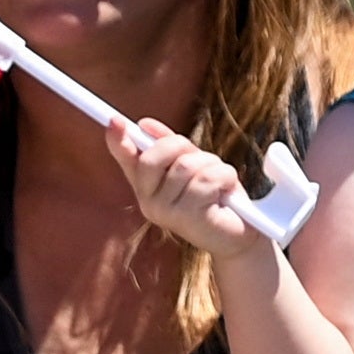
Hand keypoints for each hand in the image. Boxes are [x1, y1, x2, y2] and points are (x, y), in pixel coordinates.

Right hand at [113, 119, 266, 258]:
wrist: (239, 232)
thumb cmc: (216, 196)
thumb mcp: (194, 164)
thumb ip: (172, 147)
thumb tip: (144, 124)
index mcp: (147, 185)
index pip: (126, 159)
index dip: (117, 140)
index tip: (114, 121)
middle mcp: (148, 201)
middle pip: (152, 158)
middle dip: (181, 146)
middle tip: (203, 157)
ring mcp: (164, 212)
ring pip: (185, 166)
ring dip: (212, 165)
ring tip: (220, 182)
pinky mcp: (186, 219)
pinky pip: (206, 180)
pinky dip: (224, 177)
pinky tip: (225, 193)